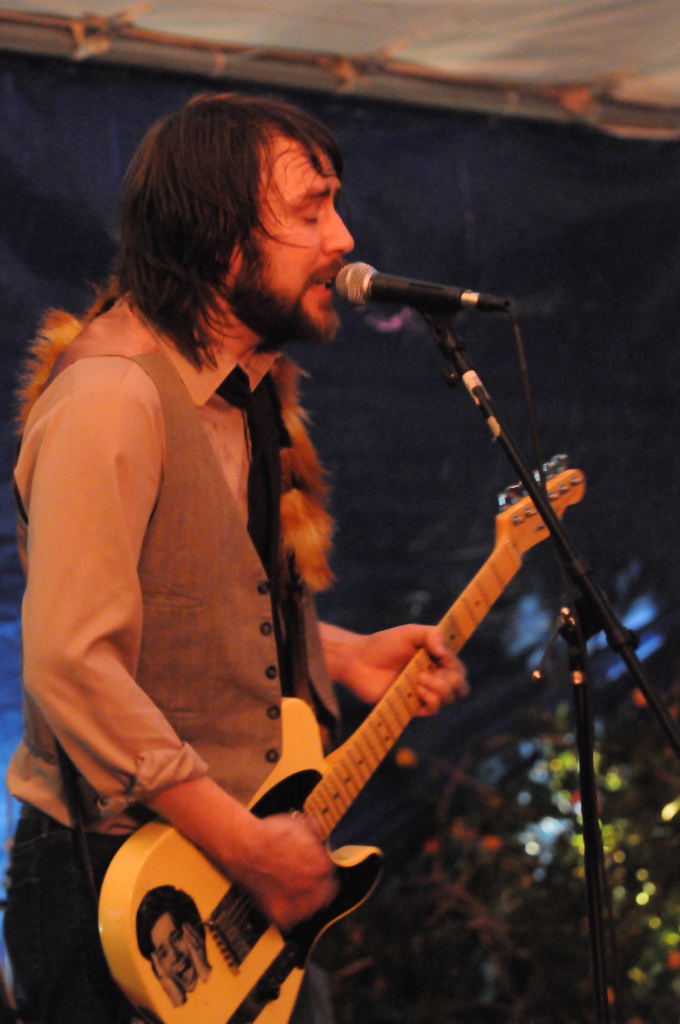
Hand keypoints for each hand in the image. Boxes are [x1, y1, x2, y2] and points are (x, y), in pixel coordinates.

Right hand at [236, 812, 338, 933]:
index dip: (323, 873)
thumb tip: (320, 839)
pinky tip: (282, 903)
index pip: (332, 876)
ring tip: (294, 894)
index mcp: (322, 867)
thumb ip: (316, 836)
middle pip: (324, 896)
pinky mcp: (279, 914)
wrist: (245, 846)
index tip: (317, 872)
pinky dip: (285, 914)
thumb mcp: (301, 824)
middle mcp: (313, 887)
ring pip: (308, 911)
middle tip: (306, 883)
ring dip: (304, 904)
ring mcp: (296, 903)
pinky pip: (288, 921)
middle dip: (317, 889)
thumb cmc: (269, 835)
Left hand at [320, 621, 467, 712]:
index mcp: (435, 662)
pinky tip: (417, 689)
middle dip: (452, 680)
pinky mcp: (412, 707)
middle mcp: (433, 679)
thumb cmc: (384, 644)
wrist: (358, 661)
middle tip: (430, 672)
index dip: (454, 664)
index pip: (459, 669)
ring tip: (420, 678)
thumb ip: (433, 635)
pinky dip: (431, 699)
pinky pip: (433, 709)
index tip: (440, 655)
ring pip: (448, 699)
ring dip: (439, 688)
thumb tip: (445, 654)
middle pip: (460, 688)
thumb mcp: (411, 632)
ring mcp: (423, 694)